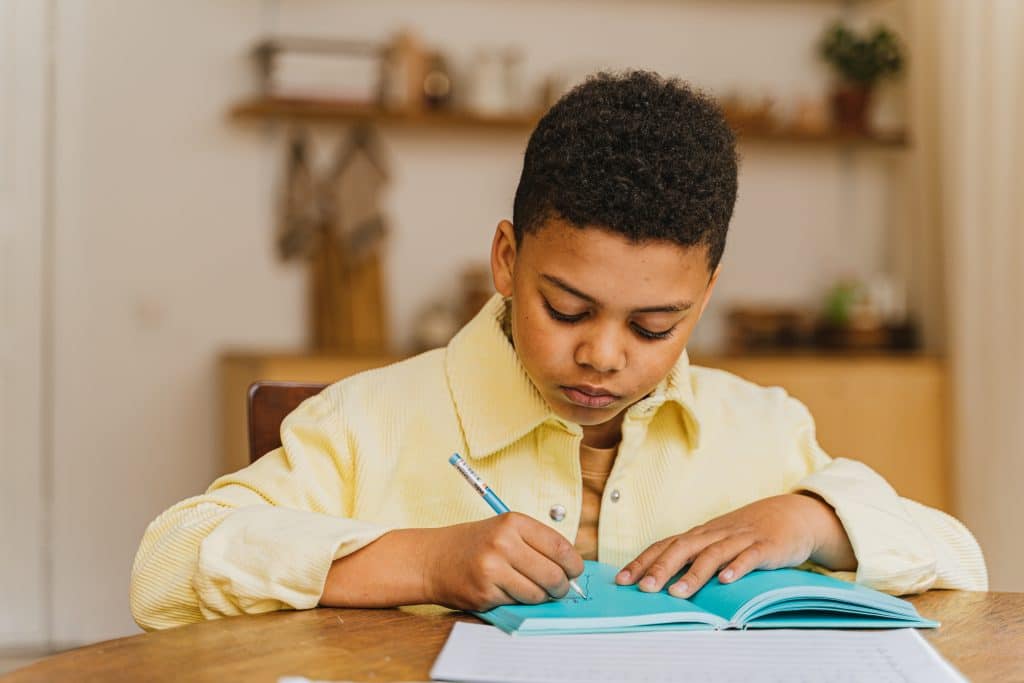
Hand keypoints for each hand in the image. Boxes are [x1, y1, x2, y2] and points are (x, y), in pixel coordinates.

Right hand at [424, 512, 584, 610]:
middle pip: (553, 574)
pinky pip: (518, 603)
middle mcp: (503, 542)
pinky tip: (505, 590)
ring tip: (530, 589)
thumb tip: (571, 569)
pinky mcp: (485, 592)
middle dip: (561, 587)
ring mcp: (493, 568)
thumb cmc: (474, 545)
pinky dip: (518, 601)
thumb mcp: (504, 530)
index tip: (574, 571)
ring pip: (538, 594)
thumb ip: (536, 544)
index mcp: (513, 522)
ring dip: (540, 597)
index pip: (560, 546)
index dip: (573, 564)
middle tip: (559, 588)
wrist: (432, 559)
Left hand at [615, 493, 855, 598]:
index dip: (643, 561)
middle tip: (643, 588)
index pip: (665, 545)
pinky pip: (749, 557)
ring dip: (694, 574)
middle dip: (661, 568)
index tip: (622, 580)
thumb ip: (693, 558)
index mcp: (700, 535)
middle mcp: (715, 534)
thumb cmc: (747, 533)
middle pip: (683, 548)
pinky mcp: (766, 547)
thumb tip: (661, 579)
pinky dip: (737, 568)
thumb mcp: (717, 542)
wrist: (791, 515)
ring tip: (677, 593)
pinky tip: (726, 581)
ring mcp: (740, 539)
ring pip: (713, 555)